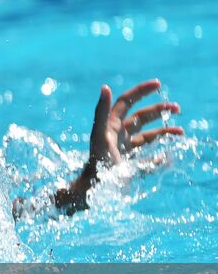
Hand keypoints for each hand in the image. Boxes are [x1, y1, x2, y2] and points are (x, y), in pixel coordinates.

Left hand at [52, 79, 183, 212]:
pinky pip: (146, 158)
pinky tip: (168, 156)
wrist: (93, 189)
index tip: (158, 84)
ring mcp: (123, 149)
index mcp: (110, 125)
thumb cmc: (96, 161)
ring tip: (180, 133)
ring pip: (147, 136)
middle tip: (177, 108)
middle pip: (141, 117)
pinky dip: (158, 156)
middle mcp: (117, 134)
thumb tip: (104, 87)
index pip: (127, 102)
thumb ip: (101, 111)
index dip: (141, 91)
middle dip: (159, 110)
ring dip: (164, 133)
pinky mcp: (127, 164)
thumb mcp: (100, 134)